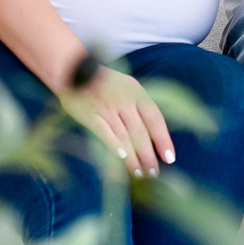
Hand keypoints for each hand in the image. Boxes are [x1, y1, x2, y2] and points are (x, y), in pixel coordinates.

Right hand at [60, 64, 175, 177]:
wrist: (74, 70)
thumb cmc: (105, 81)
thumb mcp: (128, 85)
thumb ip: (139, 105)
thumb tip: (154, 132)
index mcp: (137, 92)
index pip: (155, 118)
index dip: (163, 139)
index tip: (169, 158)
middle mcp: (124, 101)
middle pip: (140, 132)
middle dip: (148, 156)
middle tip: (153, 175)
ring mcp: (107, 108)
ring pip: (124, 136)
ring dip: (133, 158)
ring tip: (139, 174)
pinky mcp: (90, 115)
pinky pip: (104, 132)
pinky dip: (113, 145)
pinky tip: (121, 159)